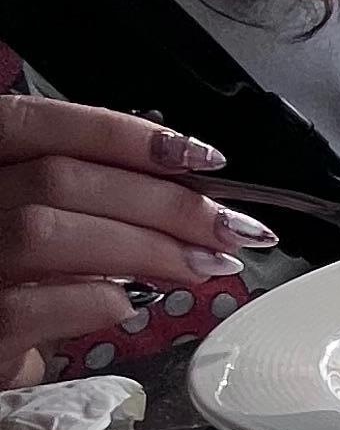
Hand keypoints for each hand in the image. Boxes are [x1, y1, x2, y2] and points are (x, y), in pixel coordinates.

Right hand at [0, 92, 274, 382]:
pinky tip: (131, 306)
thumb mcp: (49, 219)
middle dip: (161, 201)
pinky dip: (98, 301)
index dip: (120, 133)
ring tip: (203, 265)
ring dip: (144, 247)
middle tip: (227, 228)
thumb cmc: (22, 279)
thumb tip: (188, 192)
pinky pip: (36, 304)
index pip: (36, 123)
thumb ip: (94, 193)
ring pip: (46, 231)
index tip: (200, 157)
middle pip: (58, 177)